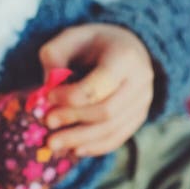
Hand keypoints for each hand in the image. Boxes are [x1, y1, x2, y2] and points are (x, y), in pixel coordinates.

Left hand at [39, 23, 153, 156]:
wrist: (124, 47)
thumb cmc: (91, 43)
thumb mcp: (70, 38)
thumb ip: (54, 56)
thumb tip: (47, 85)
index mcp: (125, 57)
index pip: (98, 86)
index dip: (69, 96)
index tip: (48, 96)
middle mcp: (140, 81)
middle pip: (106, 111)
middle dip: (72, 120)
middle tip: (47, 123)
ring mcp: (143, 102)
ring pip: (112, 129)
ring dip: (79, 140)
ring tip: (53, 144)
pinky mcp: (138, 117)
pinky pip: (118, 138)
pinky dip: (94, 147)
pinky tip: (73, 150)